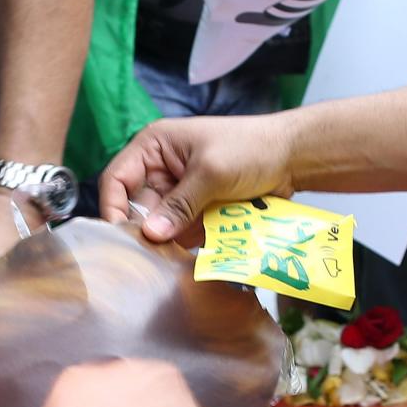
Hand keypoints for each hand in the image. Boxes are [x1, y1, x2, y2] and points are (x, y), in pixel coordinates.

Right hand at [98, 113, 297, 241]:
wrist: (292, 157)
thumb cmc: (250, 148)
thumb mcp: (211, 172)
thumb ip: (180, 204)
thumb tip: (151, 234)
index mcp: (154, 147)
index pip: (117, 178)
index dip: (113, 206)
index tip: (121, 237)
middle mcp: (161, 170)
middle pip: (135, 206)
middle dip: (143, 230)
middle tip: (150, 255)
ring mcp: (179, 193)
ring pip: (158, 224)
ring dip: (164, 241)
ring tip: (168, 260)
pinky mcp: (197, 211)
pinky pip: (180, 233)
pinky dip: (182, 246)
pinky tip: (185, 260)